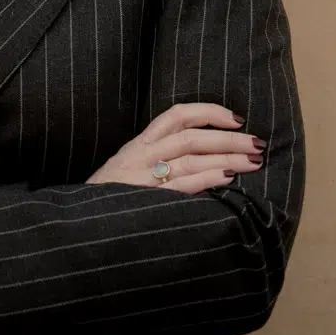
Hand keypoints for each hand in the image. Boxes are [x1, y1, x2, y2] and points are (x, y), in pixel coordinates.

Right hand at [86, 103, 265, 193]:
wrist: (78, 223)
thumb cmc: (108, 197)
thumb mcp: (127, 169)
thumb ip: (157, 159)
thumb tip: (203, 156)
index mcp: (138, 144)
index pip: (176, 115)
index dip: (209, 112)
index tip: (236, 119)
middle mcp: (141, 155)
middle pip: (192, 137)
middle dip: (229, 139)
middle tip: (257, 143)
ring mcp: (142, 177)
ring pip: (191, 158)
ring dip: (226, 158)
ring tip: (253, 162)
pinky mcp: (145, 200)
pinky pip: (181, 185)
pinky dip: (206, 179)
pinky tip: (228, 179)